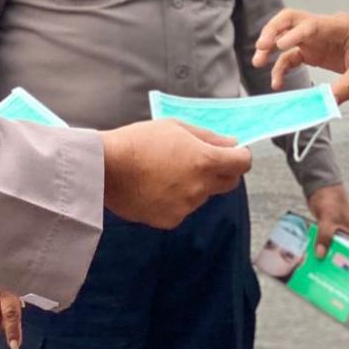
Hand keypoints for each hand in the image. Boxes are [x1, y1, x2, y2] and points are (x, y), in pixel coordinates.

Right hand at [99, 120, 252, 228]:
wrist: (106, 168)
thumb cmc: (140, 141)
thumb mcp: (176, 127)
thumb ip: (209, 137)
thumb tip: (232, 144)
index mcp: (205, 161)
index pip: (242, 163)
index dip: (241, 156)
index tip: (233, 152)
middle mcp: (200, 187)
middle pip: (229, 183)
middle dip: (223, 171)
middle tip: (202, 160)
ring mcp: (186, 207)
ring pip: (203, 195)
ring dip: (196, 185)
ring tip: (167, 172)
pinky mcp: (170, 220)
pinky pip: (183, 209)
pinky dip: (176, 200)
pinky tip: (156, 188)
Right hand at [252, 8, 348, 103]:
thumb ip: (348, 86)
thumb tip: (328, 103)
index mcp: (339, 26)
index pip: (311, 25)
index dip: (294, 34)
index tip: (279, 46)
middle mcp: (324, 28)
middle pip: (291, 19)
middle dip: (273, 30)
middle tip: (260, 47)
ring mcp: (317, 38)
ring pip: (286, 35)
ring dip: (271, 47)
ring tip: (257, 62)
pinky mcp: (314, 51)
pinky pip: (292, 56)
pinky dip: (282, 67)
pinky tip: (277, 83)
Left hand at [306, 183, 348, 259]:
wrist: (320, 187)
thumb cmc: (331, 199)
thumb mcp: (328, 218)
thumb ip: (325, 235)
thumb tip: (320, 254)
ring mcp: (339, 233)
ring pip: (340, 252)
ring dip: (336, 262)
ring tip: (330, 277)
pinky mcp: (329, 232)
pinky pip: (328, 246)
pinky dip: (324, 253)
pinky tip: (317, 261)